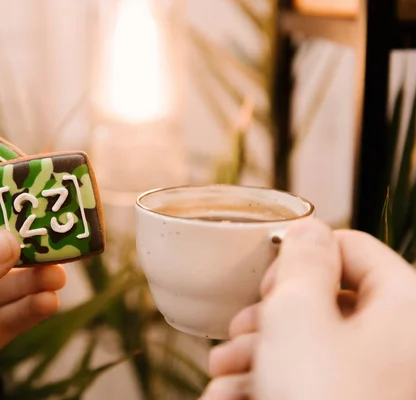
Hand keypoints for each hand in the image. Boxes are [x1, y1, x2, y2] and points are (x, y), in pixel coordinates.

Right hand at [203, 219, 415, 399]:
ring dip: (257, 355)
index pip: (351, 247)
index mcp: (406, 303)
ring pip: (311, 346)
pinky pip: (312, 379)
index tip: (266, 286)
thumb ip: (301, 260)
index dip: (300, 258)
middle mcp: (400, 339)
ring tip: (220, 376)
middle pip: (325, 302)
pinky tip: (230, 397)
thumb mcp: (296, 316)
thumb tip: (308, 226)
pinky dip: (270, 383)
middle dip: (268, 317)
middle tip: (234, 333)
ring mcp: (380, 378)